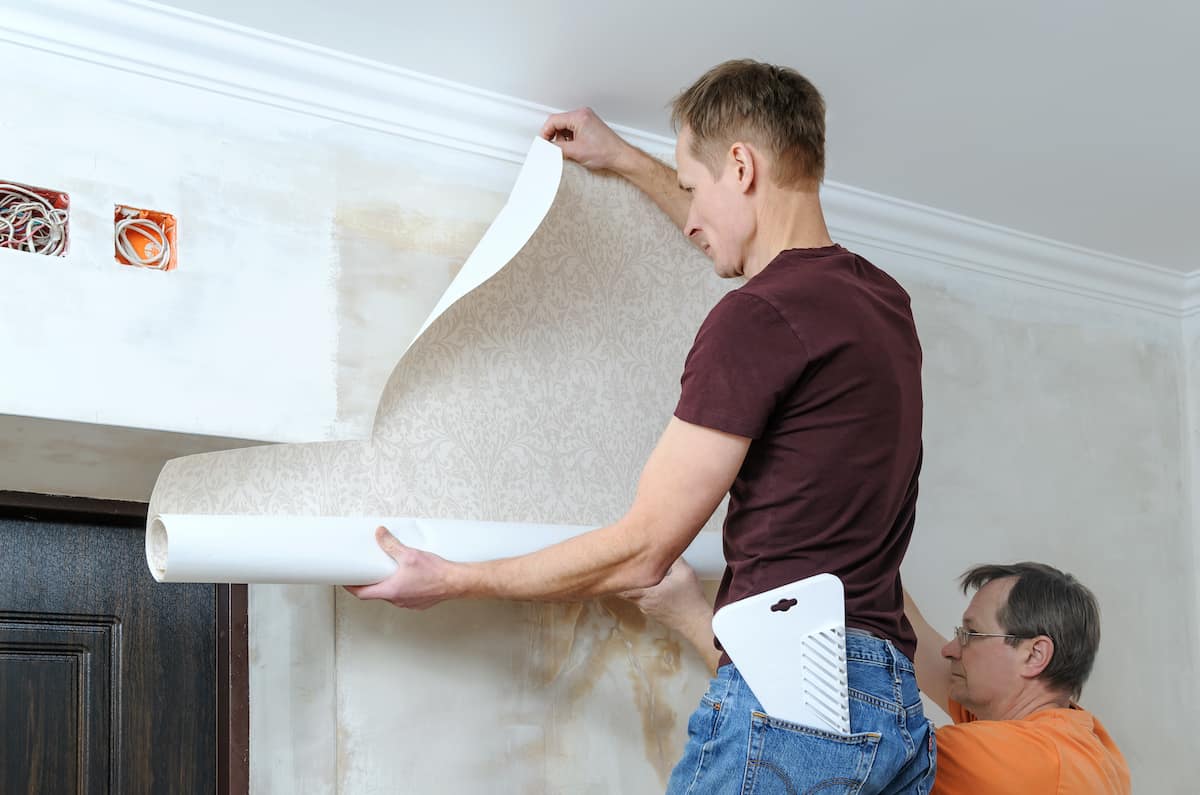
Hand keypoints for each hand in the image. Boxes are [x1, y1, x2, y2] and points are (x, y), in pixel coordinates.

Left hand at [344, 526, 458, 608]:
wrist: (456, 582)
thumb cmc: (435, 572)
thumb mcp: (409, 554)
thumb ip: (391, 544)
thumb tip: (379, 534)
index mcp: (391, 591)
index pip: (362, 594)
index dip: (351, 587)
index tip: (346, 581)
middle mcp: (398, 600)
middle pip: (376, 594)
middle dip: (370, 583)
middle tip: (367, 571)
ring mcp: (409, 603)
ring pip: (391, 595)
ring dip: (386, 585)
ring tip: (387, 571)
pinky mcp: (419, 602)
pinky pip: (403, 596)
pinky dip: (400, 588)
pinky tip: (406, 577)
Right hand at [541, 107, 635, 172]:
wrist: (620, 156)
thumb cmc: (605, 152)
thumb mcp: (575, 152)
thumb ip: (556, 149)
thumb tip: (545, 149)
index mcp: (579, 116)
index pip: (553, 120)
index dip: (544, 133)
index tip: (542, 144)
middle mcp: (583, 114)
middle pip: (558, 123)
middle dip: (554, 137)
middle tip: (552, 149)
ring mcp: (587, 119)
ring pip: (565, 127)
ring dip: (562, 139)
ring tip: (567, 150)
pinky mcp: (589, 126)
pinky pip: (572, 130)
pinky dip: (569, 139)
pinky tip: (573, 148)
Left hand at [620, 559, 708, 632]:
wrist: (696, 621)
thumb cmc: (691, 600)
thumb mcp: (685, 572)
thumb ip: (674, 558)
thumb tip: (667, 549)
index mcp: (648, 592)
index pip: (622, 586)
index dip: (616, 577)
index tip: (612, 569)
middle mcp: (644, 602)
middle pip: (624, 592)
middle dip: (622, 581)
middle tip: (620, 570)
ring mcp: (649, 610)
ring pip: (634, 597)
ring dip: (633, 587)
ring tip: (635, 576)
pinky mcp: (655, 613)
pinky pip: (643, 602)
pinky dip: (642, 594)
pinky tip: (651, 588)